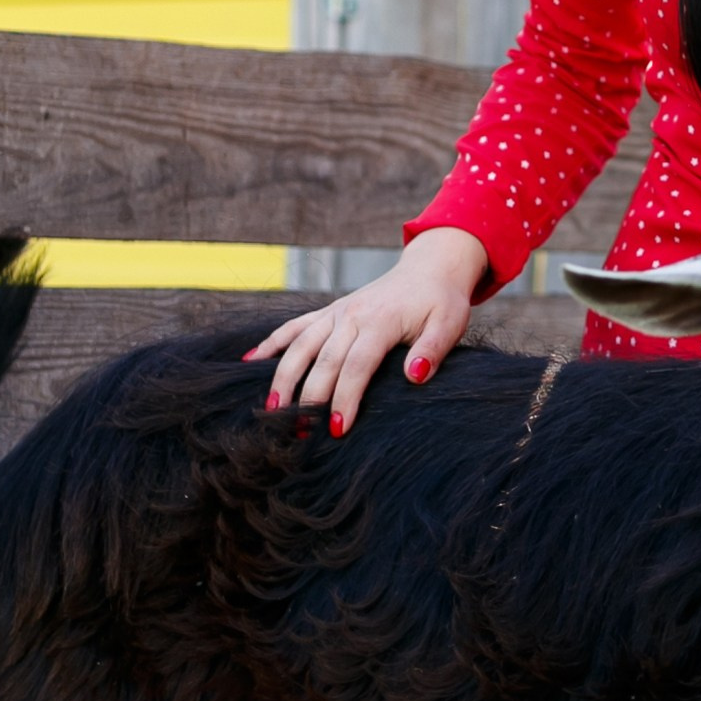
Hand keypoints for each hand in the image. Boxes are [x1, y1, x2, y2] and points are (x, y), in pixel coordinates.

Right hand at [244, 227, 489, 434]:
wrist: (429, 268)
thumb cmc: (441, 301)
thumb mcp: (450, 323)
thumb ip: (433, 349)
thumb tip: (414, 376)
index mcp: (380, 321)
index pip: (357, 365)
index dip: (345, 398)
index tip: (337, 429)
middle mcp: (351, 316)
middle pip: (323, 360)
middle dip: (309, 397)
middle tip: (299, 431)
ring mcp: (335, 313)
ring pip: (300, 345)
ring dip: (283, 377)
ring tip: (272, 409)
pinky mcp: (328, 312)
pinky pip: (294, 327)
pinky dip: (271, 343)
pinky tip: (250, 362)